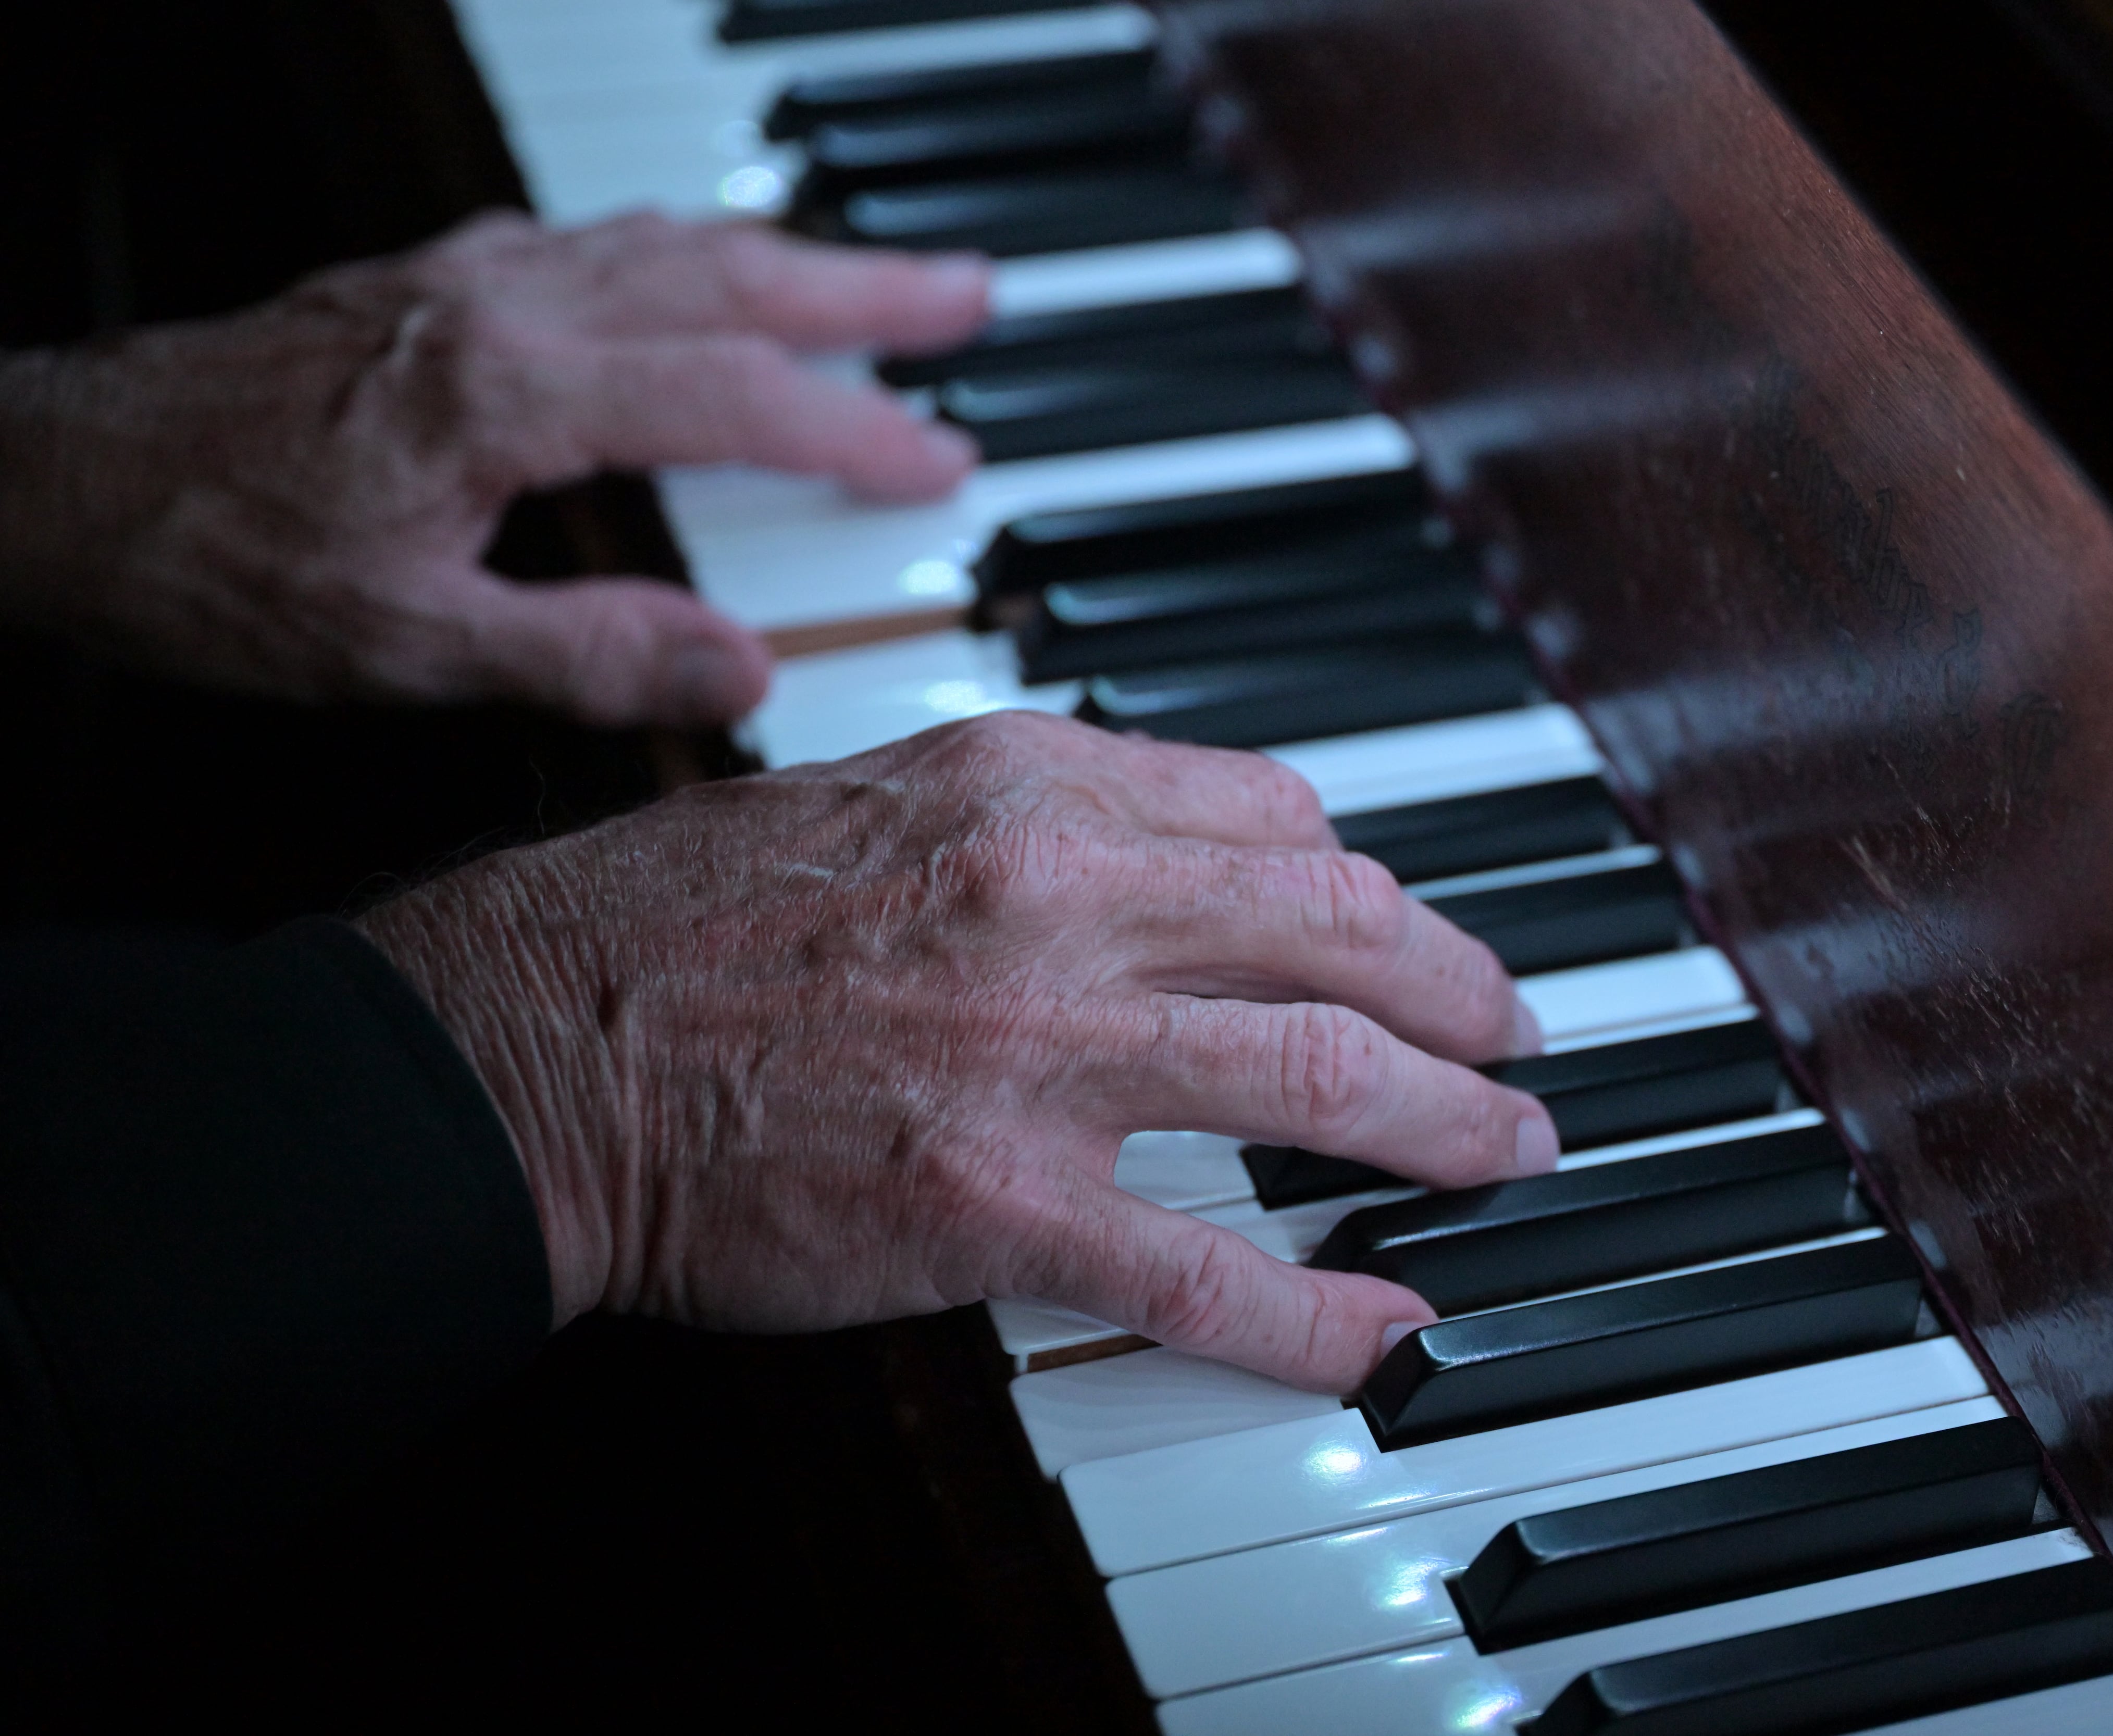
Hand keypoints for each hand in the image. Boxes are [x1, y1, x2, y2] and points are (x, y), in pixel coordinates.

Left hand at [0, 211, 988, 726]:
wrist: (52, 479)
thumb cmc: (205, 560)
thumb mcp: (404, 647)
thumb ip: (584, 654)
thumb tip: (738, 669)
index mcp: (507, 394)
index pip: (731, 395)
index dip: (851, 430)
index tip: (937, 463)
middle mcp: (497, 307)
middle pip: (723, 273)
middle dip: (864, 286)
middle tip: (968, 294)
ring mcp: (460, 281)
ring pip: (663, 241)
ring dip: (787, 255)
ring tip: (878, 280)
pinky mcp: (423, 283)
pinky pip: (590, 242)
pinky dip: (682, 251)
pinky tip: (703, 273)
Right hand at [356, 713, 1558, 1392]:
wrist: (524, 1042)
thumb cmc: (679, 918)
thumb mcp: (878, 790)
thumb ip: (1043, 807)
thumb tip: (1196, 841)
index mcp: (1030, 785)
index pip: (1279, 820)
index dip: (1379, 887)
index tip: (1415, 934)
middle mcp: (1059, 898)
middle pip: (1344, 935)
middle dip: (1466, 994)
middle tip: (1519, 1039)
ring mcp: (1036, 1053)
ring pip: (1321, 1077)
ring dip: (1451, 1126)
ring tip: (1515, 1152)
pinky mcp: (994, 1205)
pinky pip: (1208, 1272)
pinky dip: (1323, 1313)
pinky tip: (1395, 1326)